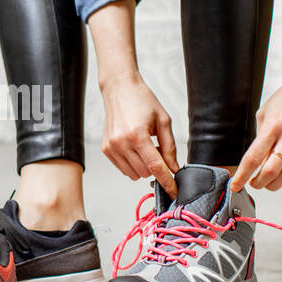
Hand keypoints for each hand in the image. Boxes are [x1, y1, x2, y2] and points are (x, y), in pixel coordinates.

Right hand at [100, 72, 178, 195]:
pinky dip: (133, 164)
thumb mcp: (163, 120)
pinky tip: (135, 148)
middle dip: (156, 167)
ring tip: (145, 147)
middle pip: (146, 172)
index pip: (156, 167)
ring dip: (144, 167)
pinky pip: (123, 169)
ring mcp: (111, 147)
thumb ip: (170, 146)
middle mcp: (121, 143)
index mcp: (138, 135)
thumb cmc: (142, 100)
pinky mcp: (106, 149)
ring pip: (134, 174)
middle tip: (158, 150)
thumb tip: (173, 167)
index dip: (167, 182)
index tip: (174, 192)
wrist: (119, 89)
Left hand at [231, 57, 281, 191]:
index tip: (235, 184)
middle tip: (254, 183)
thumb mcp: (266, 112)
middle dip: (258, 183)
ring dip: (274, 185)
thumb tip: (258, 159)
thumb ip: (260, 136)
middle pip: (271, 171)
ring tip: (268, 183)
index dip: (242, 175)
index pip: (253, 158)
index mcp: (273, 126)